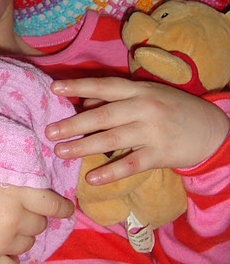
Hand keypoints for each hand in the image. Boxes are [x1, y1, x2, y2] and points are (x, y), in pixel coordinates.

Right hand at [0, 165, 73, 263]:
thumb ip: (7, 177)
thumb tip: (28, 184)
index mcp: (14, 188)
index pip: (53, 202)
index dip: (61, 207)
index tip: (63, 209)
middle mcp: (14, 216)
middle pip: (39, 224)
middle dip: (29, 218)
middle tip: (10, 212)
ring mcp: (2, 242)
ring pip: (27, 245)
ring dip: (17, 238)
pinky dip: (7, 260)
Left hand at [46, 77, 229, 184]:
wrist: (213, 129)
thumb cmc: (172, 110)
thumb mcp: (148, 95)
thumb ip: (116, 98)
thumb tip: (82, 103)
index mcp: (139, 90)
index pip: (104, 86)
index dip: (78, 86)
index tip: (54, 88)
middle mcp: (144, 107)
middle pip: (103, 114)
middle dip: (74, 124)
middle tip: (50, 132)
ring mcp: (153, 131)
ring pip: (112, 139)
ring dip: (84, 146)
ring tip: (61, 152)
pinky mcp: (160, 154)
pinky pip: (131, 164)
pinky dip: (110, 171)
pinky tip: (91, 178)